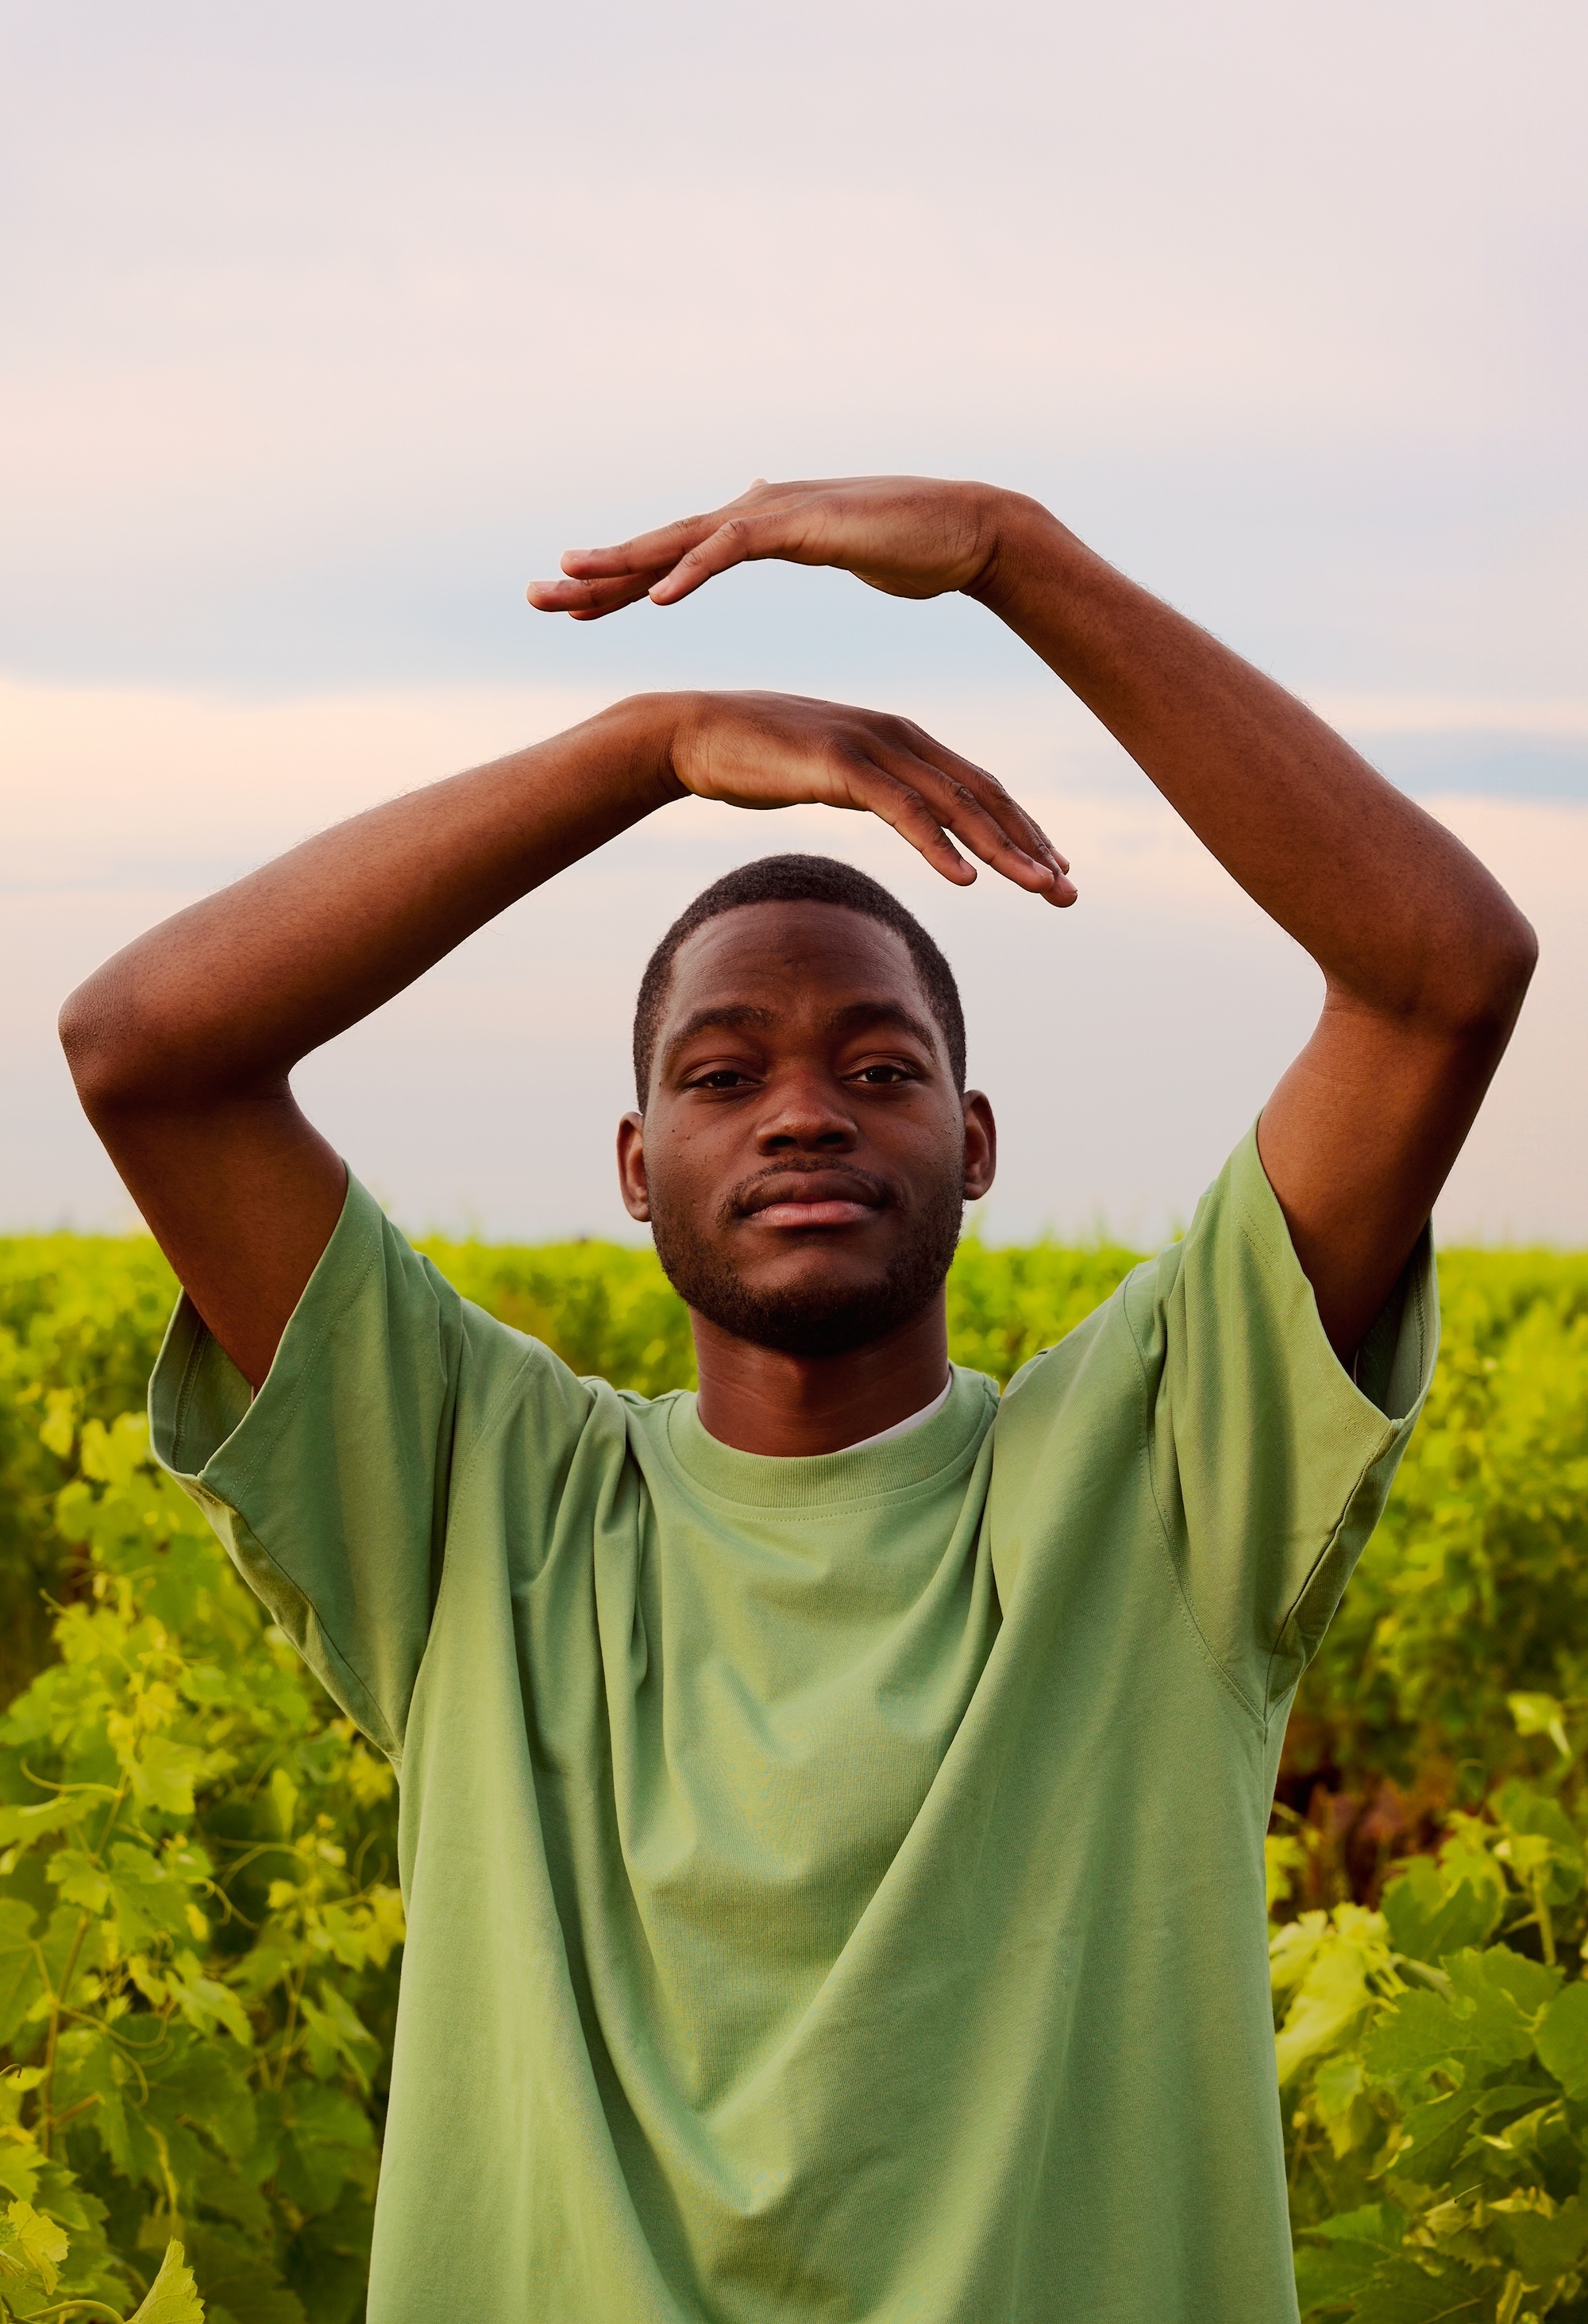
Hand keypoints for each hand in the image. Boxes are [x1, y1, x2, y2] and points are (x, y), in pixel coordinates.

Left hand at [527, 476, 1018, 620]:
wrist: (971, 532)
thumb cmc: (912, 549)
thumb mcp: (836, 555)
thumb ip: (798, 547)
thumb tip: (778, 540)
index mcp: (756, 525)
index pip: (670, 556)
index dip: (615, 582)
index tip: (567, 605)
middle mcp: (753, 511)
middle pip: (656, 546)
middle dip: (593, 573)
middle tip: (532, 596)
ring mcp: (774, 513)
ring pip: (679, 542)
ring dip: (622, 566)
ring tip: (569, 585)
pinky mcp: (800, 525)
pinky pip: (733, 549)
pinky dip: (693, 571)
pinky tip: (657, 599)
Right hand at [657, 689, 1073, 903]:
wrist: (693, 733)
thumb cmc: (757, 758)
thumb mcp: (830, 775)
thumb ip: (871, 790)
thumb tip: (897, 813)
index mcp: (902, 739)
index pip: (979, 786)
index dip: (1022, 828)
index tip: (1055, 866)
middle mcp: (898, 737)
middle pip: (982, 796)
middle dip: (1030, 845)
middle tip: (1068, 890)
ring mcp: (871, 748)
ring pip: (954, 806)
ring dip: (1002, 851)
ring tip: (1039, 889)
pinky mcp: (840, 765)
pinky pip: (901, 811)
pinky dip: (938, 844)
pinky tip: (964, 877)